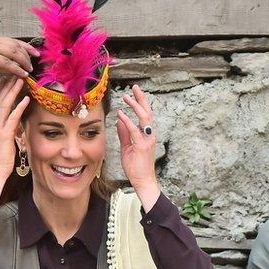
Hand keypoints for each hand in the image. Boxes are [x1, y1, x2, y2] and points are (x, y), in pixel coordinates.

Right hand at [0, 36, 39, 80]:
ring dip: (23, 62)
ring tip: (29, 70)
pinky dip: (17, 69)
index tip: (35, 52)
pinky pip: (8, 63)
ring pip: (14, 53)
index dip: (26, 46)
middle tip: (33, 64)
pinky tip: (22, 74)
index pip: (13, 41)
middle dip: (27, 54)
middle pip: (16, 45)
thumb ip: (1, 64)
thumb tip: (14, 68)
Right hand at [0, 77, 28, 204]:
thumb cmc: (1, 157)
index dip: (2, 87)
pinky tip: (25, 99)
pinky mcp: (4, 135)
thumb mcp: (3, 138)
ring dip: (12, 91)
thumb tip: (15, 120)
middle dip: (6, 83)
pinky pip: (12, 118)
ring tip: (20, 79)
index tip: (8, 75)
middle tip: (14, 70)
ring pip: (4, 105)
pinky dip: (18, 108)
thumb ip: (7, 127)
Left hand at [115, 85, 159, 209]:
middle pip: (147, 112)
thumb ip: (124, 134)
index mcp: (146, 135)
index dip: (140, 103)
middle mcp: (149, 135)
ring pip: (143, 118)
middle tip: (135, 87)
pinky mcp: (142, 147)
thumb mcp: (127, 147)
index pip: (144, 115)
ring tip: (126, 97)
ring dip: (135, 106)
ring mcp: (147, 140)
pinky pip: (135, 131)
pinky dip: (128, 122)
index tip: (134, 92)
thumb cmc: (135, 166)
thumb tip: (120, 121)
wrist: (142, 181)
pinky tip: (121, 114)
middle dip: (141, 99)